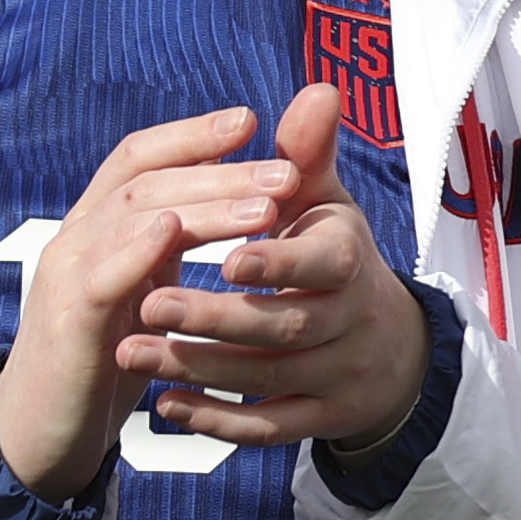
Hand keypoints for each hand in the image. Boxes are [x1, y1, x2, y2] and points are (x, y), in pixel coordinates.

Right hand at [0, 105, 296, 500]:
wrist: (46, 426)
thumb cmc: (109, 349)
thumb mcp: (152, 282)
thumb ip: (183, 236)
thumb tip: (238, 190)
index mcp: (100, 224)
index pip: (139, 159)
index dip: (190, 135)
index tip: (249, 119)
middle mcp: (78, 238)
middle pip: (148, 182)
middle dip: (219, 170)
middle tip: (288, 170)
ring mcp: (65, 276)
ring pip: (131, 220)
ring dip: (202, 207)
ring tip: (265, 206)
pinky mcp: (66, 324)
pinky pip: (99, 277)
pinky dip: (135, 249)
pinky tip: (172, 233)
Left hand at [113, 85, 434, 456]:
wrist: (391, 349)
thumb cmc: (335, 261)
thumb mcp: (328, 206)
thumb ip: (308, 154)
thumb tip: (319, 90)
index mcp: (352, 263)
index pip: (324, 266)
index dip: (278, 264)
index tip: (226, 257)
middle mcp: (354, 322)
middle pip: (285, 328)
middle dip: (214, 318)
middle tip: (147, 304)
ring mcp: (340, 376)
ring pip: (268, 380)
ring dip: (197, 367)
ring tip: (129, 350)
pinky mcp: (322, 419)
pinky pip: (270, 429)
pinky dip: (217, 421)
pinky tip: (165, 406)